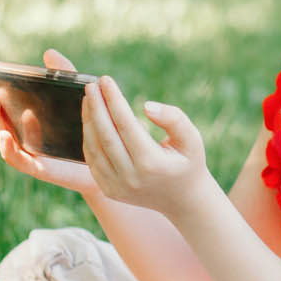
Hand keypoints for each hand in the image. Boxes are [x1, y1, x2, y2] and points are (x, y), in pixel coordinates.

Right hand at [0, 49, 98, 193]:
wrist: (107, 158)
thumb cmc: (87, 127)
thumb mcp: (75, 97)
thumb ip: (63, 75)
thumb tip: (48, 52)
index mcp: (26, 119)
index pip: (1, 105)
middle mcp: (23, 136)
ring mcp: (28, 153)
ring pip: (2, 138)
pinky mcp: (38, 168)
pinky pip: (18, 159)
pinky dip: (9, 147)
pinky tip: (8, 134)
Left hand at [79, 74, 213, 214]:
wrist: (183, 201)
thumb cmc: (188, 162)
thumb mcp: (192, 139)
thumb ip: (174, 118)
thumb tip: (146, 106)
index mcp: (151, 163)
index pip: (125, 124)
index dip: (114, 100)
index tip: (106, 80)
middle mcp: (131, 177)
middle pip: (106, 135)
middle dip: (96, 107)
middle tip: (91, 85)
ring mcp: (117, 187)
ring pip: (94, 148)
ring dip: (88, 121)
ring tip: (89, 99)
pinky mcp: (109, 190)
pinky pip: (92, 161)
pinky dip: (89, 139)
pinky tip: (91, 120)